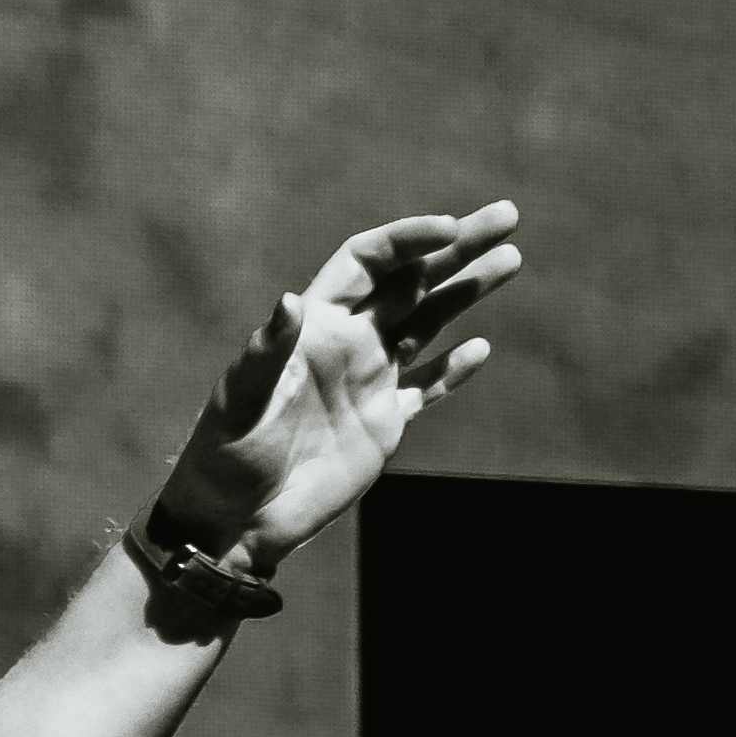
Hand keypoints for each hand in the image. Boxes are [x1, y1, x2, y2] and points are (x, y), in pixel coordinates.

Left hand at [179, 202, 521, 555]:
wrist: (237, 519)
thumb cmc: (225, 456)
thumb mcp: (240, 400)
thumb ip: (267, 351)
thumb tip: (291, 301)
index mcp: (315, 326)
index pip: (369, 262)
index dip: (408, 240)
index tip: (452, 227)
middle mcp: (347, 343)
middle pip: (412, 280)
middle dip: (458, 247)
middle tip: (507, 217)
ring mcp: (369, 382)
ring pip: (428, 323)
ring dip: (466, 291)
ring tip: (510, 259)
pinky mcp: (383, 426)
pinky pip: (426, 388)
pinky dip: (453, 369)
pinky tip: (479, 347)